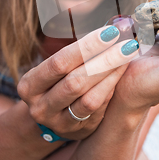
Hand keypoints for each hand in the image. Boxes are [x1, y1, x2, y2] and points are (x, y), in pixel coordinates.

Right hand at [17, 26, 139, 139]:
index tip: (111, 32)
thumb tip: (109, 27)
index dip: (86, 46)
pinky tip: (122, 73)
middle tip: (128, 43)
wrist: (54, 116)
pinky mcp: (79, 132)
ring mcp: (59, 124)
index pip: (59, 62)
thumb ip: (78, 51)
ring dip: (112, 75)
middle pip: (75, 82)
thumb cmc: (59, 80)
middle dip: (104, 60)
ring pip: (89, 99)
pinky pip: (99, 110)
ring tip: (128, 55)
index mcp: (30, 86)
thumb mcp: (57, 67)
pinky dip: (112, 89)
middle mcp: (41, 107)